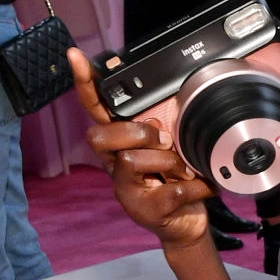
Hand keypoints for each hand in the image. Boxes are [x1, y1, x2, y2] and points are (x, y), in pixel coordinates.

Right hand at [67, 46, 213, 249]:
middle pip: (100, 136)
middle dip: (136, 133)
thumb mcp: (169, 147)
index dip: (85, 84)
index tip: (76, 56)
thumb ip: (159, 129)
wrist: (186, 222)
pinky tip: (203, 186)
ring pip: (132, 161)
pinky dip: (196, 186)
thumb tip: (153, 121)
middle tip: (165, 142)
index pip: (95, 109)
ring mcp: (125, 189)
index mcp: (120, 143)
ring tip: (185, 171)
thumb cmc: (175, 180)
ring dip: (170, 163)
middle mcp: (115, 164)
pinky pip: (170, 189)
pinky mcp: (144, 210)